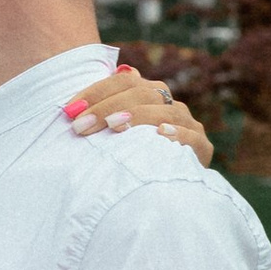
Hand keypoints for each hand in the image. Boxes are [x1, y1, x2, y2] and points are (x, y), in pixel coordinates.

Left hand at [65, 66, 212, 167]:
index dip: (96, 92)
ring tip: (113, 125)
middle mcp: (170, 104)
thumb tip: (84, 93)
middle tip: (80, 126)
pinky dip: (176, 134)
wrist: (164, 188)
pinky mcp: (201, 147)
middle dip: (107, 108)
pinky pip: (192, 137)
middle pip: (142, 93)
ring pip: (165, 111)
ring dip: (137, 116)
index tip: (69, 110)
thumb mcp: (111, 134)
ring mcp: (188, 124)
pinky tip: (160, 134)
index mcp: (150, 94)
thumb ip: (103, 110)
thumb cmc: (129, 157)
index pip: (124, 81)